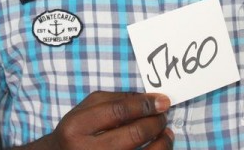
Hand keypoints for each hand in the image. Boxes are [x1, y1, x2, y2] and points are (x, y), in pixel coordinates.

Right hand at [52, 91, 173, 148]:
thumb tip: (149, 99)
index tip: (162, 100)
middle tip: (164, 114)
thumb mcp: (87, 109)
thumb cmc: (77, 130)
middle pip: (133, 135)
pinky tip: (160, 146)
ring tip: (166, 132)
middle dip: (155, 122)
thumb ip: (115, 99)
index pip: (118, 111)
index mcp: (78, 127)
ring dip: (161, 143)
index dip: (144, 104)